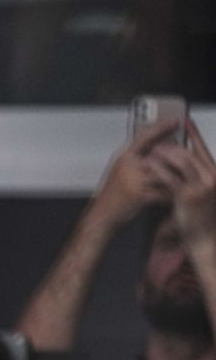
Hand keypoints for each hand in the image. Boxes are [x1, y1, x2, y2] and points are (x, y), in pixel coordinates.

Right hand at [90, 118, 182, 228]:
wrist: (102, 214)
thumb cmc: (112, 194)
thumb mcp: (119, 171)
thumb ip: (135, 159)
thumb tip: (157, 149)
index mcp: (123, 158)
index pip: (144, 137)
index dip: (160, 128)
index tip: (174, 122)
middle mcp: (128, 167)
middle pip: (160, 155)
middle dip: (175, 157)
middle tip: (186, 157)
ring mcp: (134, 181)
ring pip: (164, 173)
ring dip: (175, 177)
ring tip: (182, 178)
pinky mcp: (140, 196)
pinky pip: (163, 191)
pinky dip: (170, 193)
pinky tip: (173, 194)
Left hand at [147, 120, 215, 262]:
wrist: (204, 238)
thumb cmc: (201, 216)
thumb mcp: (202, 191)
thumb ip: (196, 176)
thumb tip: (184, 159)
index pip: (203, 149)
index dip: (193, 134)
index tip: (184, 121)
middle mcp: (212, 177)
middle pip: (191, 153)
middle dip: (173, 145)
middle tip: (158, 140)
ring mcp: (201, 186)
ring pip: (181, 162)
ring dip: (165, 154)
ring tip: (151, 150)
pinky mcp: (188, 196)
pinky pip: (170, 178)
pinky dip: (159, 169)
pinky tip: (149, 165)